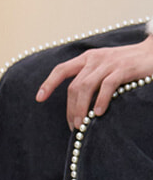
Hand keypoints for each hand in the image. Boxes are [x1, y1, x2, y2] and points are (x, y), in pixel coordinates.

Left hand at [36, 33, 152, 127]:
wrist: (152, 53)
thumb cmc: (127, 64)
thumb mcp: (105, 66)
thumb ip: (91, 78)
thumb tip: (79, 104)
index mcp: (87, 58)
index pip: (61, 70)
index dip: (48, 83)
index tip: (39, 98)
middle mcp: (94, 59)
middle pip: (74, 85)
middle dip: (70, 108)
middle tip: (73, 126)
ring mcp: (108, 63)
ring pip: (86, 86)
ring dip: (81, 108)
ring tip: (82, 125)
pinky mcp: (123, 69)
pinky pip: (107, 86)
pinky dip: (101, 100)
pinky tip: (99, 114)